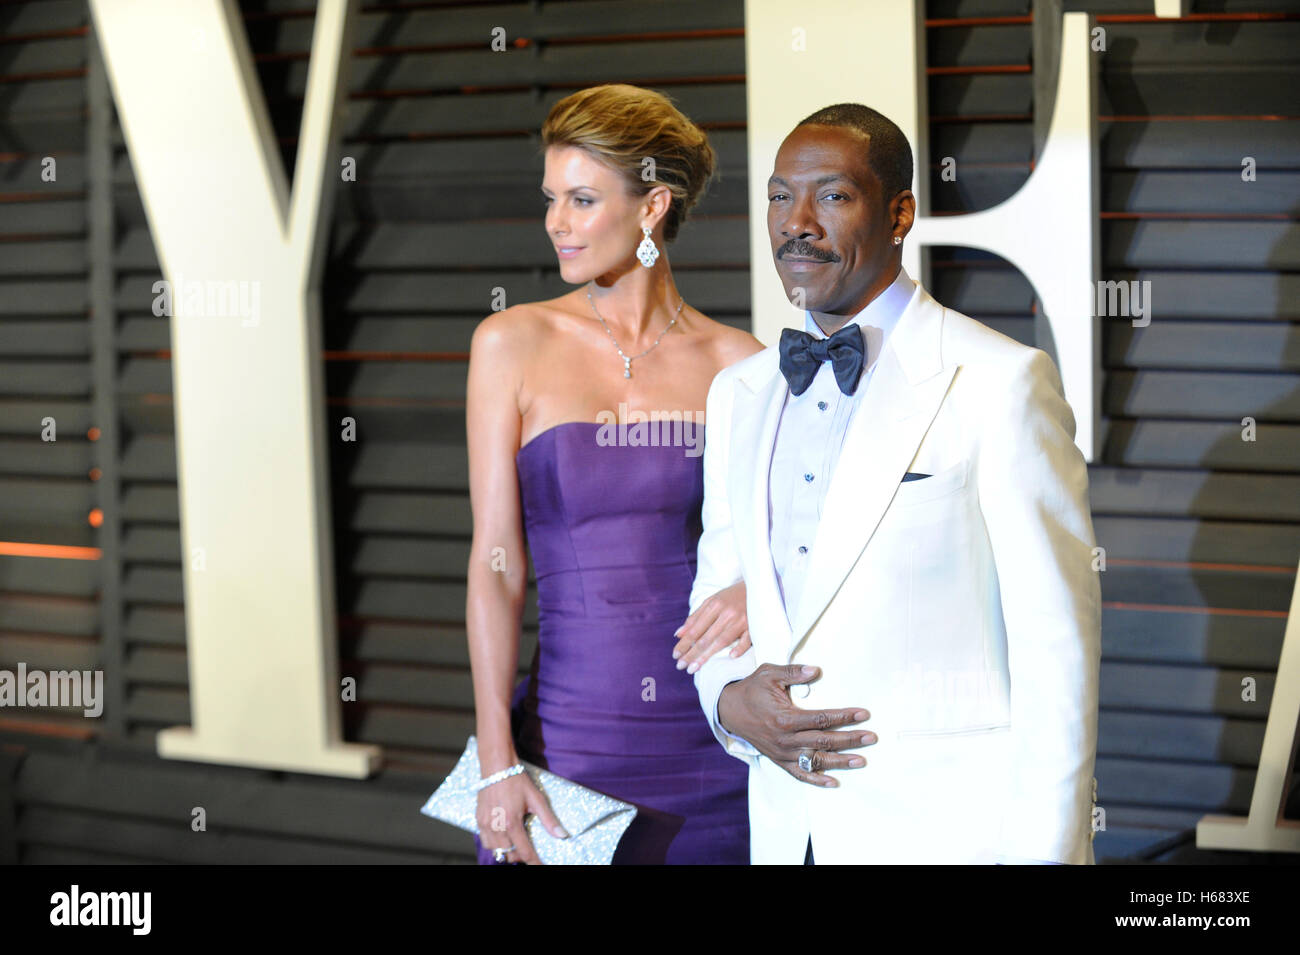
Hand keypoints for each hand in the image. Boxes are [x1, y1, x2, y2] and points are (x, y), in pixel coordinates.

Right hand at [476, 770, 568, 864]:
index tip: (540, 864)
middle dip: (520, 856)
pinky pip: (485, 841)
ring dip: (506, 851)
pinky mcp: (478, 819)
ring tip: (516, 844)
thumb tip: (562, 835)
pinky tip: (503, 837)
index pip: (524, 852)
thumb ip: (548, 820)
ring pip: (495, 850)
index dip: (534, 861)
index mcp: (511, 823)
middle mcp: (496, 826)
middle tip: (529, 850)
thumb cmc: (516, 780)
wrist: (496, 766)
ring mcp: (485, 824)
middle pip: (508, 854)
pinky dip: (494, 844)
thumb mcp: (536, 798)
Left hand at [673, 580, 750, 673]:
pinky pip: (747, 638)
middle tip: (680, 666)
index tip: (675, 655)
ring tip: (694, 667)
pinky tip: (731, 656)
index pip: (695, 628)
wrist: (757, 587)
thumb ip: (695, 617)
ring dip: (707, 655)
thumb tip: (678, 634)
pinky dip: (740, 647)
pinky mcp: (754, 625)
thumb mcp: (711, 602)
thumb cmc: (730, 597)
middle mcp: (727, 613)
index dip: (684, 642)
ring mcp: (741, 620)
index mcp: (714, 605)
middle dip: (691, 653)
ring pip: (722, 640)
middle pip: (706, 637)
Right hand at [717, 664, 874, 786]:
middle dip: (850, 740)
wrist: (729, 710)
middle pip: (824, 741)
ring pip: (816, 760)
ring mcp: (782, 753)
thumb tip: (815, 670)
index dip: (844, 717)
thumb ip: (793, 672)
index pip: (821, 719)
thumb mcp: (769, 674)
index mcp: (785, 718)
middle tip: (871, 737)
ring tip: (861, 760)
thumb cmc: (752, 689)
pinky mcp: (779, 760)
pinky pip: (799, 774)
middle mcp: (785, 739)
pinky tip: (833, 782)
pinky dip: (816, 780)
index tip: (863, 714)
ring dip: (840, 762)